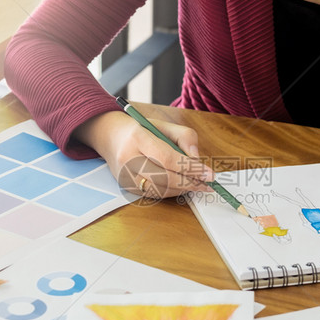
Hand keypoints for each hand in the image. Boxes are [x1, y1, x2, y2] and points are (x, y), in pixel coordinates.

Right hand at [74, 110, 212, 198]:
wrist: (110, 137)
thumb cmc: (140, 130)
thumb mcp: (164, 125)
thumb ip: (185, 137)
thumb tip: (197, 159)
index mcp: (137, 138)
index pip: (167, 157)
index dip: (190, 168)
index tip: (209, 174)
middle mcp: (128, 159)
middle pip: (164, 177)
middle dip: (189, 182)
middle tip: (206, 183)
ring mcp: (125, 176)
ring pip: (160, 190)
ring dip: (182, 189)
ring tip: (197, 185)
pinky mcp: (127, 187)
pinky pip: (154, 194)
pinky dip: (171, 192)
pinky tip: (181, 186)